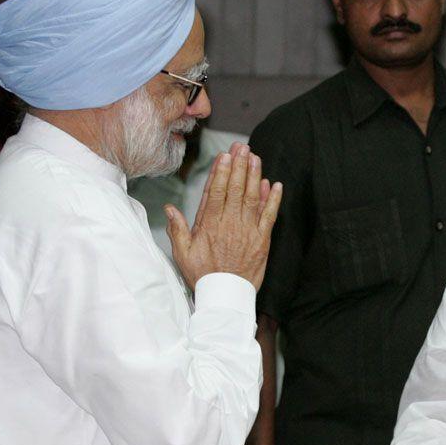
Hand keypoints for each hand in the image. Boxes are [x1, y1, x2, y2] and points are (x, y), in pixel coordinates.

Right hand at [165, 143, 281, 289]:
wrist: (225, 296)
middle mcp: (229, 224)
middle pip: (235, 189)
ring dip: (254, 176)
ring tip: (256, 158)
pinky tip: (275, 185)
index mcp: (209, 225)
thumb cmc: (203, 275)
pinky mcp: (262, 240)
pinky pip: (269, 216)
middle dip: (239, 166)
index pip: (215, 192)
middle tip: (242, 147)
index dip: (221, 172)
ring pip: (252, 198)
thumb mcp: (182, 253)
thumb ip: (177, 229)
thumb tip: (170, 209)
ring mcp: (248, 231)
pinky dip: (273, 200)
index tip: (225, 155)